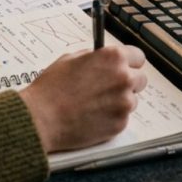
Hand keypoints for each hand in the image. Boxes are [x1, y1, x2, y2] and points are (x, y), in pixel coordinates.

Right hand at [18, 45, 146, 152]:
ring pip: (132, 100)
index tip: (124, 67)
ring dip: (119, 101)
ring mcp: (124, 103)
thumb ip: (95, 58)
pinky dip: (111, 117)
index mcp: (113, 58)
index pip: (138, 57)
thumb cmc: (52, 87)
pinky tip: (93, 116)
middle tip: (109, 87)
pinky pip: (122, 118)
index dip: (129, 62)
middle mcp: (123, 79)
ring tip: (96, 104)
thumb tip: (103, 60)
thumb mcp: (71, 59)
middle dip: (127, 82)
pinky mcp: (120, 124)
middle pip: (140, 79)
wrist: (42, 118)